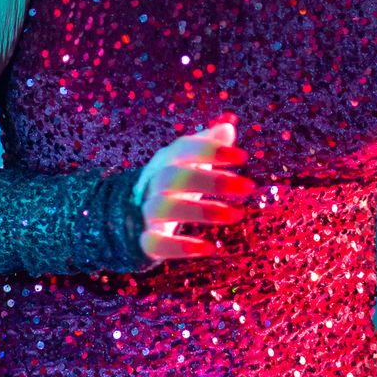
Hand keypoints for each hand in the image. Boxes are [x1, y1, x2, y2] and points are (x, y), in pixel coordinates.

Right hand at [134, 119, 254, 260]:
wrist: (127, 216)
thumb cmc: (170, 184)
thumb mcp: (186, 161)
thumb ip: (207, 145)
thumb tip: (228, 128)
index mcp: (165, 161)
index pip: (184, 149)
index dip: (212, 150)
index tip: (243, 158)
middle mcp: (152, 184)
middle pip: (174, 177)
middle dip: (212, 180)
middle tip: (249, 187)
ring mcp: (145, 212)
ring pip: (164, 208)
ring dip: (202, 211)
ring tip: (236, 215)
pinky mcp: (144, 241)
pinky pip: (156, 244)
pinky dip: (182, 247)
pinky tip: (210, 249)